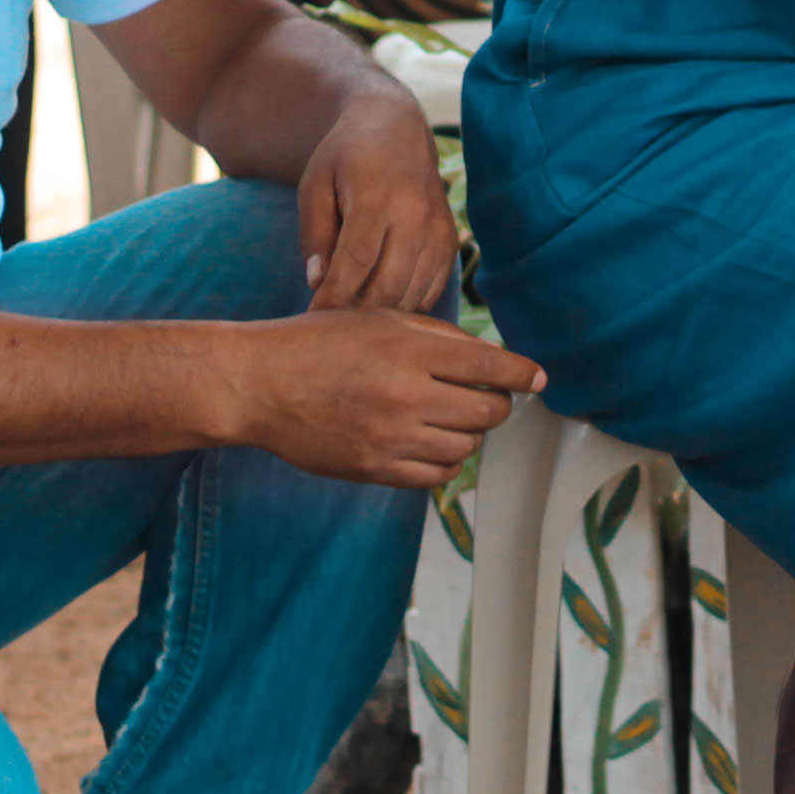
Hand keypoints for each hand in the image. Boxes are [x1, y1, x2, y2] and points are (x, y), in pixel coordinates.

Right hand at [229, 307, 543, 489]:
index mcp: (411, 351)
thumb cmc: (319, 343)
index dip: (522, 374)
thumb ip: (439, 336)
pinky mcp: (374, 468)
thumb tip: (494, 357)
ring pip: (467, 446)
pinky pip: (437, 475)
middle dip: (496, 404)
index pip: (492, 367)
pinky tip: (433, 441)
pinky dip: (446, 460)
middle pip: (488, 412)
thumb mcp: (380, 318)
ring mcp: (390, 437)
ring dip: (470, 432)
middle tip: (484, 396)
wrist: (259, 383)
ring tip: (451, 416)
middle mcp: (406, 396)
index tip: (535, 379)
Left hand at [297, 87, 461, 314]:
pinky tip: (381, 299)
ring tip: (353, 312)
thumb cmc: (345, 157)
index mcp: (378, 198)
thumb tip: (319, 283)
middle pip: (388, 285)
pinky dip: (406, 303)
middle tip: (332, 321)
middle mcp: (416, 215)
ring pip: (412, 293)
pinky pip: (431, 289)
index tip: (313, 316)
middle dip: (356, 310)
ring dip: (381, 311)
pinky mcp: (451, 241)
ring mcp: (439, 230)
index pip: (356, 262)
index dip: (334, 296)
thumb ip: (314, 234)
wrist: (396, 129)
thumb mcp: (314, 185)